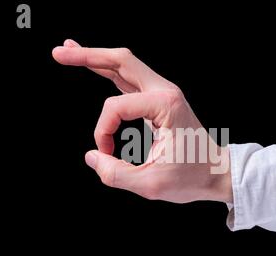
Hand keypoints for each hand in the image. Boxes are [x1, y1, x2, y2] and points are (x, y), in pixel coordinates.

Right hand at [52, 39, 231, 202]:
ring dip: (96, 58)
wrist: (217, 172)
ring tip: (68, 51)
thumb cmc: (191, 177)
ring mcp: (163, 92)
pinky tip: (94, 65)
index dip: (101, 131)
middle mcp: (165, 91)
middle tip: (58, 53)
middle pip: (121, 61)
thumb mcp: (151, 185)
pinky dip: (109, 70)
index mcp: (165, 105)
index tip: (105, 154)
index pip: (115, 107)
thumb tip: (92, 157)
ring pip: (124, 65)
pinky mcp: (159, 100)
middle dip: (88, 55)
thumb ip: (116, 174)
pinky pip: (129, 79)